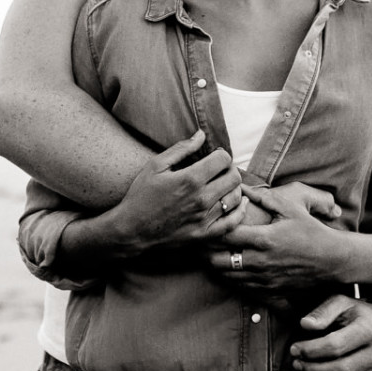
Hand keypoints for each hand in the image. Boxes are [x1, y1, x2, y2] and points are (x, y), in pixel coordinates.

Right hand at [102, 130, 243, 256]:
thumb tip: (201, 135)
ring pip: (235, 197)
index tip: (213, 156)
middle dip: (229, 168)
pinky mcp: (205, 235)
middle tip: (219, 170)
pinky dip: (240, 210)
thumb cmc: (141, 195)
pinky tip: (239, 202)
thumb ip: (181, 149)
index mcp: (190, 179)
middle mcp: (201, 199)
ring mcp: (205, 219)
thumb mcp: (155, 166)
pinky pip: (233, 222)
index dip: (220, 154)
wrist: (131, 230)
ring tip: (223, 184)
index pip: (223, 159)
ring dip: (233, 187)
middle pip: (234, 177)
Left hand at [208, 184, 351, 292]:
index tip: (209, 222)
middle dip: (208, 251)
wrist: (332, 260)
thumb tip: (243, 186)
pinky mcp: (269, 290)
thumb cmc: (312, 231)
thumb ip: (265, 197)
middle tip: (204, 241)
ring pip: (227, 277)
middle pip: (219, 261)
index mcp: (264, 239)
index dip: (213, 229)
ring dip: (218, 266)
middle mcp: (260, 261)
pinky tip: (232, 268)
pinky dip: (232, 278)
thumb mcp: (291, 209)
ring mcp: (264, 279)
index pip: (226, 235)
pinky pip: (241, 288)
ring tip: (214, 254)